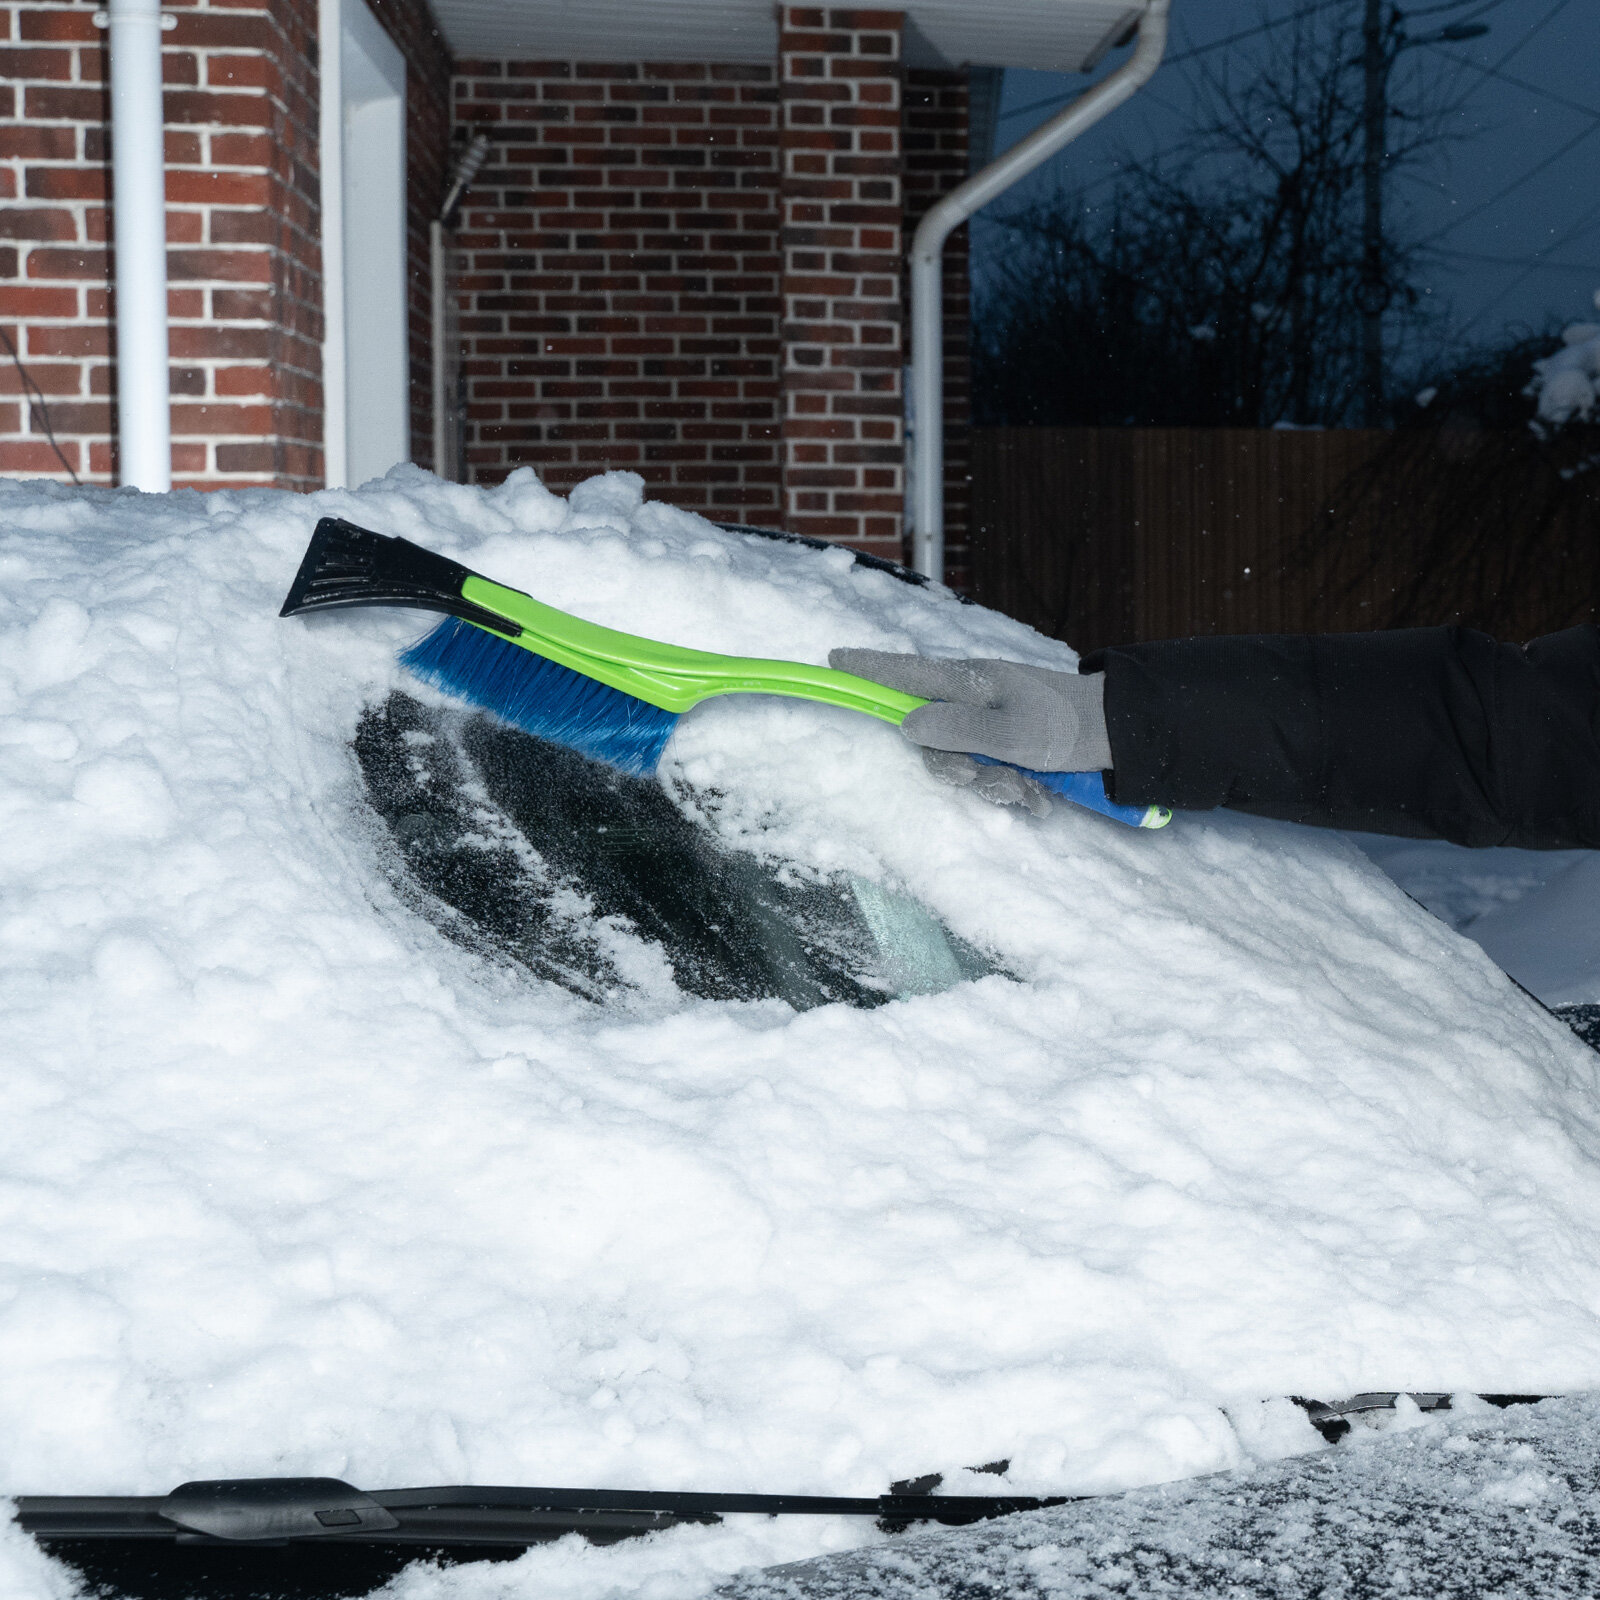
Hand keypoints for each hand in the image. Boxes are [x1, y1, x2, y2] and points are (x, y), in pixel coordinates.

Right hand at [828, 650, 1111, 773]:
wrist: (1124, 737)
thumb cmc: (1068, 727)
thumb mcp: (1010, 733)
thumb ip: (955, 730)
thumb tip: (907, 724)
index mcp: (970, 683)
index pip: (905, 672)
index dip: (868, 668)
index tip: (833, 661)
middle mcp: (976, 700)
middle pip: (931, 736)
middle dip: (957, 769)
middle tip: (986, 780)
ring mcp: (994, 722)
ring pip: (964, 762)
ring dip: (993, 784)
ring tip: (1027, 790)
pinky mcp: (1013, 745)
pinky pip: (992, 771)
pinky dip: (1014, 789)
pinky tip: (1040, 796)